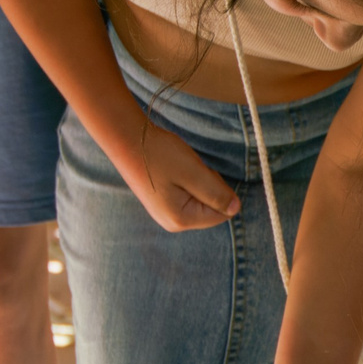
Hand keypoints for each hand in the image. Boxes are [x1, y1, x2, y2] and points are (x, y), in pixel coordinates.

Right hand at [127, 120, 241, 232]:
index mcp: (182, 220)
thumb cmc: (160, 155)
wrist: (126, 140)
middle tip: (188, 169)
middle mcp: (173, 223)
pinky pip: (188, 196)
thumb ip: (217, 193)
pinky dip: (187, 182)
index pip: (223, 213)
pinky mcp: (162, 204)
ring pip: (200, 201)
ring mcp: (166, 215)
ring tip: (178, 169)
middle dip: (208, 186)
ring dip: (197, 182)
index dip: (220, 189)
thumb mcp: (194, 172)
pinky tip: (172, 172)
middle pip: (211, 209)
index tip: (200, 173)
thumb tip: (235, 208)